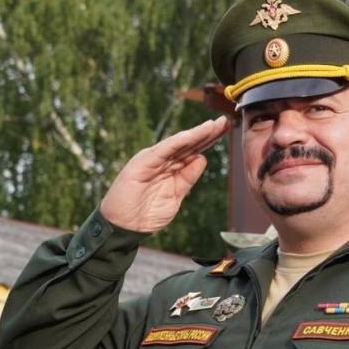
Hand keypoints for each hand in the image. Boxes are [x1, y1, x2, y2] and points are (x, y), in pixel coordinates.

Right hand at [100, 116, 230, 232]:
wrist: (123, 227)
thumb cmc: (146, 213)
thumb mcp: (175, 196)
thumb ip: (188, 178)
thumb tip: (202, 159)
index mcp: (171, 167)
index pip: (194, 150)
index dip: (209, 140)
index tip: (226, 130)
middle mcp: (162, 160)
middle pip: (189, 143)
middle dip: (207, 133)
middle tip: (225, 122)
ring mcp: (152, 160)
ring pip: (178, 143)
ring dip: (196, 134)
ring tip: (213, 126)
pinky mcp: (142, 163)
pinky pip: (163, 150)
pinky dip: (177, 142)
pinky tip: (192, 135)